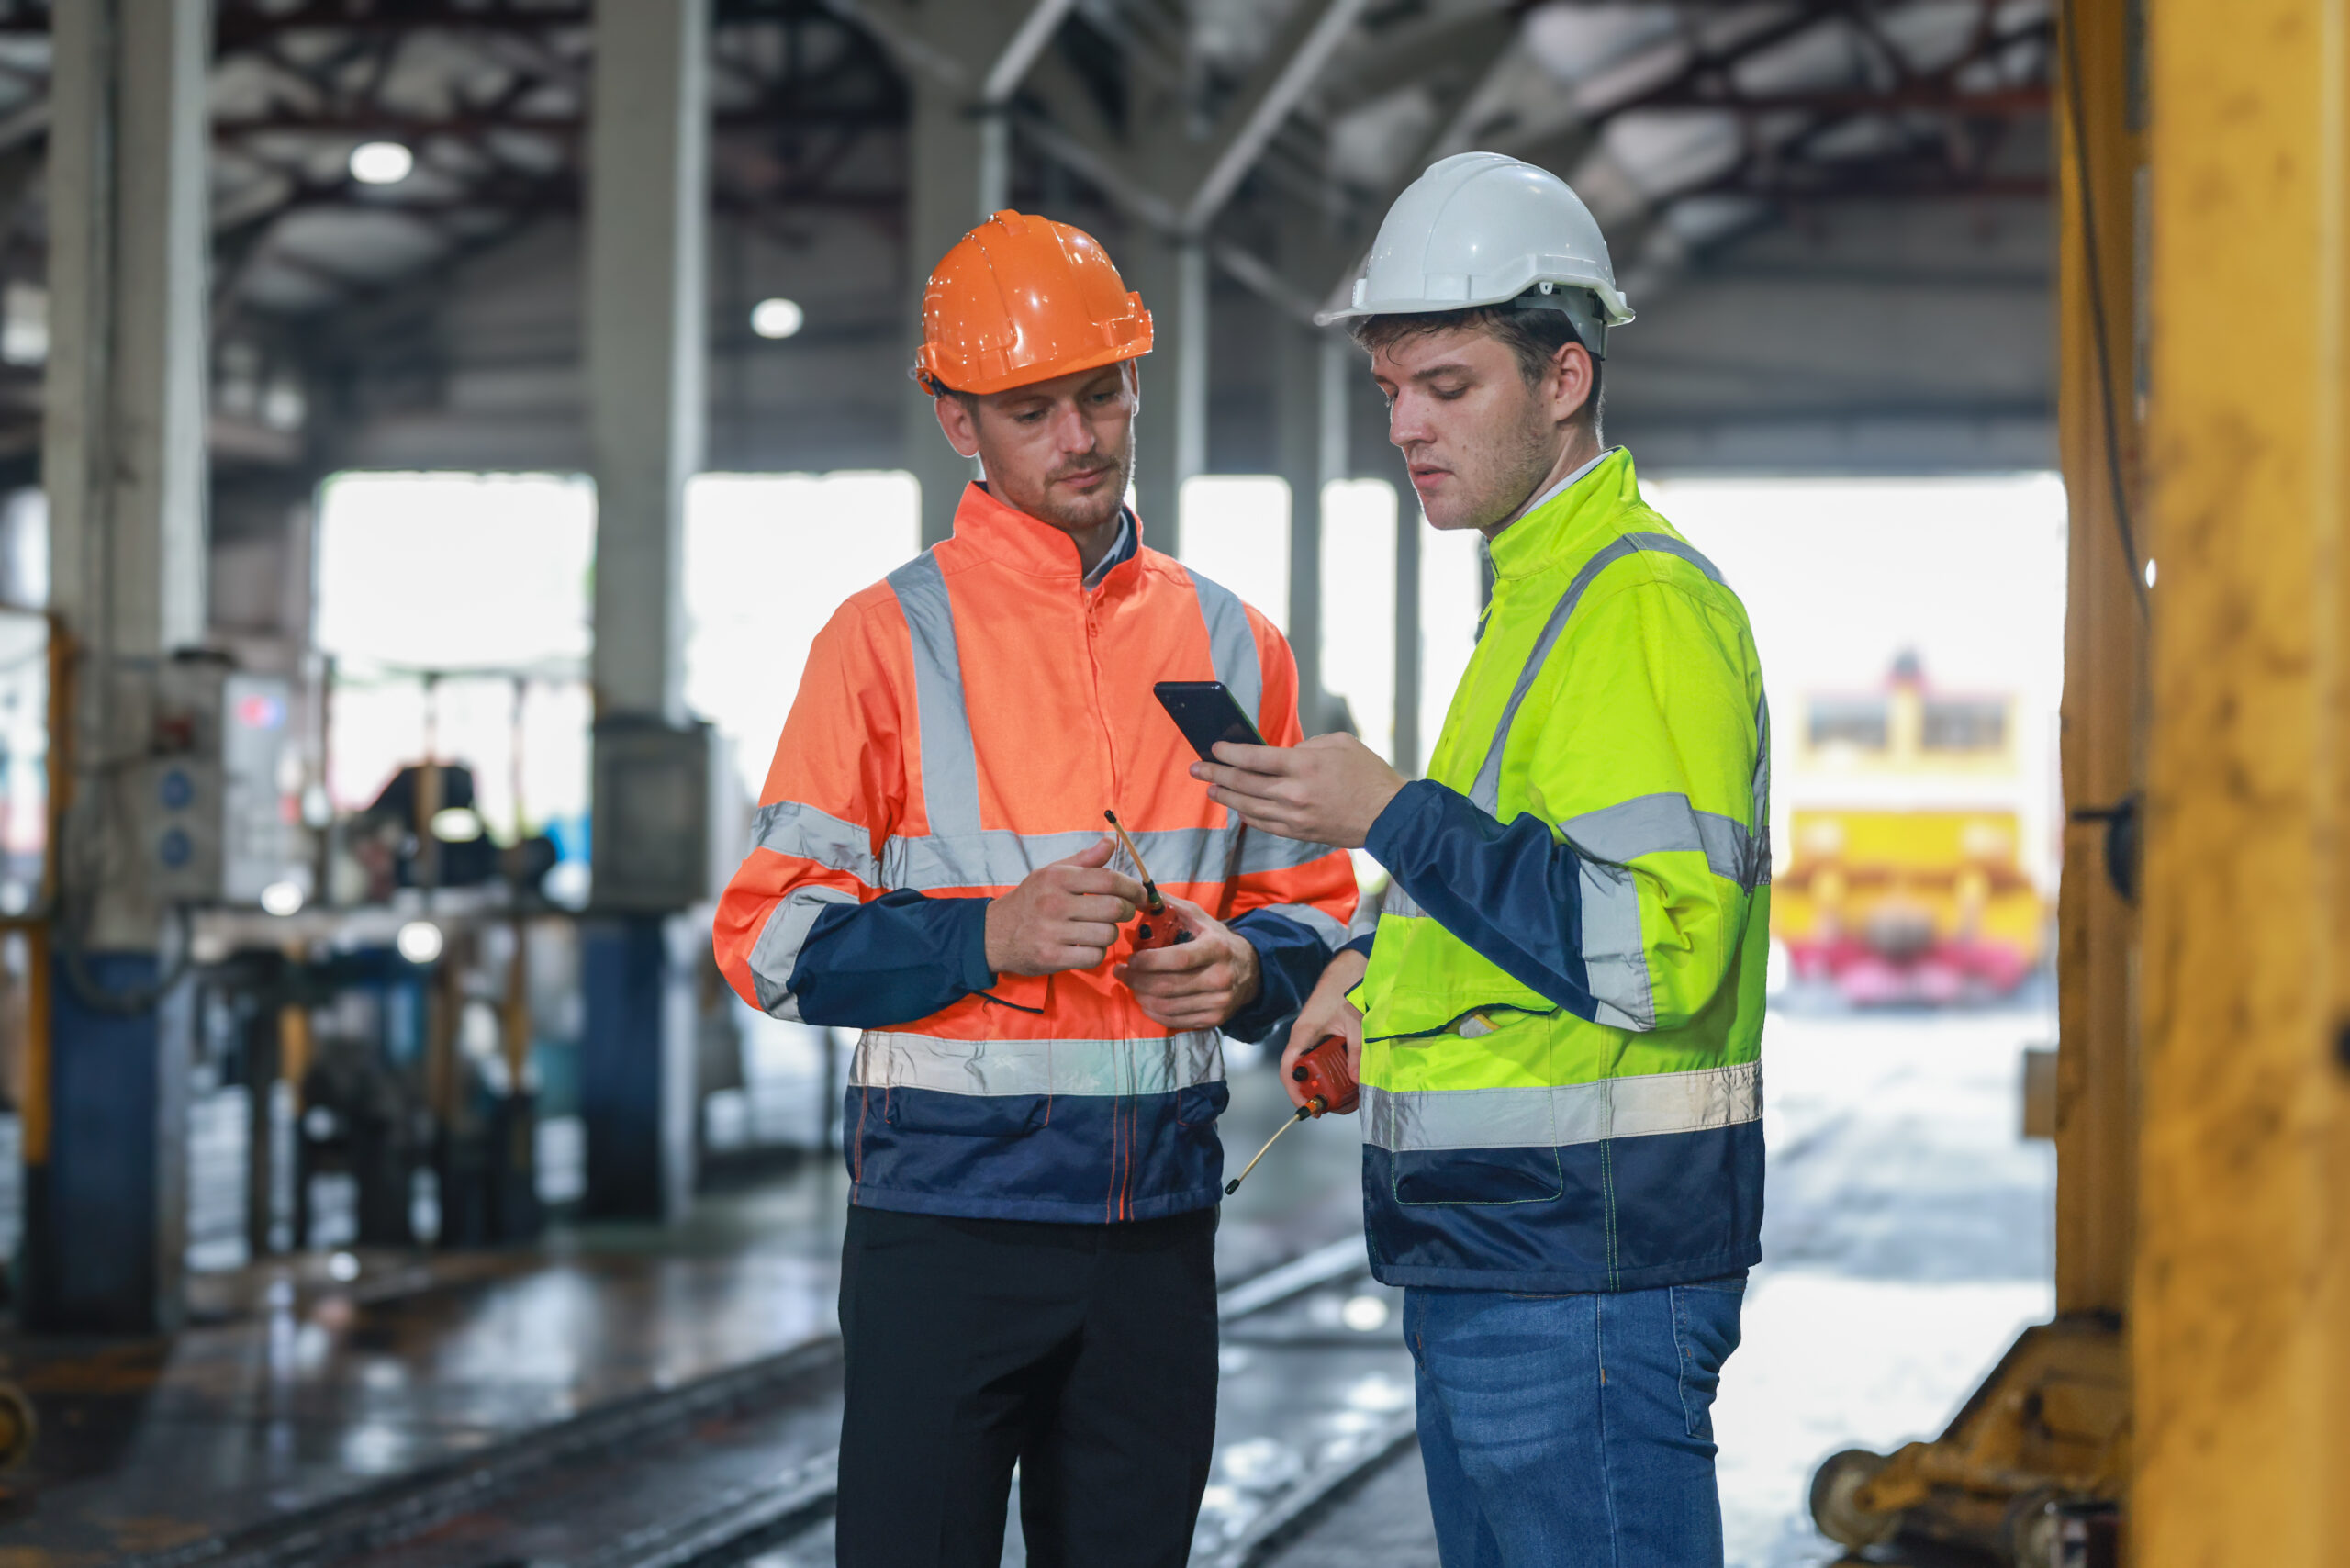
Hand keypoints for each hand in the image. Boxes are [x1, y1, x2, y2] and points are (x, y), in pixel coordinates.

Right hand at [985, 836, 1145, 975]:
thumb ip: (1084, 860)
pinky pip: (1094, 957)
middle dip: (1127, 911)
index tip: (1141, 894)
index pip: (1108, 879)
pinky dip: (1098, 953)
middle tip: (1124, 912)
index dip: (1132, 887)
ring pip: (1107, 934)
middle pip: (1114, 908)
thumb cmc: (1030, 900)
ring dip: (1111, 933)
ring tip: (1101, 929)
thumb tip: (1111, 842)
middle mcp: (1054, 903)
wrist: (993, 933)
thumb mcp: (1051, 873)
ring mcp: (1052, 932)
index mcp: (1057, 878)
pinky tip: (1088, 946)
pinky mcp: (1051, 958)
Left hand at [1116, 895, 1261, 1029]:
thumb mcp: (1198, 917)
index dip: (1150, 962)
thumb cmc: (1215, 939)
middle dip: (1137, 980)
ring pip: (1168, 1006)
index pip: (1179, 959)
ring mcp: (1218, 1002)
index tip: (1130, 958)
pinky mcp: (1214, 1019)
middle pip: (1169, 986)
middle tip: (1121, 972)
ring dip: (1141, 996)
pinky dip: (1154, 1012)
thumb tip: (1134, 893)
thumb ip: (1167, 905)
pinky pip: (1175, 1020)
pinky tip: (1145, 999)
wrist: (1249, 969)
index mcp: (1217, 948)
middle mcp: (1220, 977)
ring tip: (1131, 984)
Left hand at [1191, 732, 1406, 847]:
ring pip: (1249, 807)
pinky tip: (1238, 808)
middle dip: (1216, 775)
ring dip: (1226, 797)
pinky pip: (1264, 825)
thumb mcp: (1339, 743)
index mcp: (1304, 765)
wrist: (1389, 817)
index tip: (1214, 748)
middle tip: (1197, 769)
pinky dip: (1248, 815)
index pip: (1254, 758)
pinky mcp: (1300, 833)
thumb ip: (1307, 746)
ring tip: (1210, 789)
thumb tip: (1284, 754)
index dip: (1229, 753)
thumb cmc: (1369, 775)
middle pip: (1244, 784)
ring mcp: (1295, 817)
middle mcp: (1294, 793)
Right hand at [1281, 949, 1366, 1111]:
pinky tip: (1354, 1080)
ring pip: (1316, 1071)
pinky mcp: (1325, 1041)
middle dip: (1319, 1093)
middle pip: (1304, 1075)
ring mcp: (1315, 1041)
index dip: (1294, 1089)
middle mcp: (1305, 1040)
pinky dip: (1338, 1073)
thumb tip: (1357, 1080)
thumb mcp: (1356, 1022)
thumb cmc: (1346, 989)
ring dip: (1331, 1085)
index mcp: (1304, 1034)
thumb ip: (1357, 1051)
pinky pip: (1326, 1062)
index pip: (1289, 1067)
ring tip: (1351, 1097)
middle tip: (1338, 1106)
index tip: (1307, 1106)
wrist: (1349, 969)